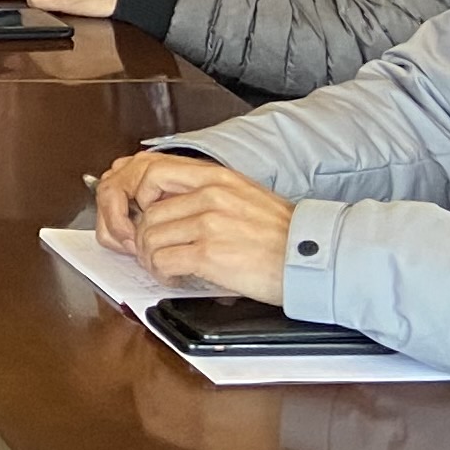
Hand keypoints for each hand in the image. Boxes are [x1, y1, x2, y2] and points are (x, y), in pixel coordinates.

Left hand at [96, 152, 296, 302]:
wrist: (311, 257)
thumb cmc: (282, 233)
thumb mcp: (243, 195)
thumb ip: (206, 193)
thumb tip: (168, 206)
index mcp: (216, 177)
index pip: (152, 172)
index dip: (138, 197)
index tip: (142, 215)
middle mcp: (209, 195)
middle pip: (147, 213)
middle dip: (143, 238)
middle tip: (154, 252)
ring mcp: (208, 223)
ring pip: (149, 238)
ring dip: (151, 258)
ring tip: (167, 267)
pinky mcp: (209, 254)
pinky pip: (162, 262)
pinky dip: (163, 274)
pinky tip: (177, 277)